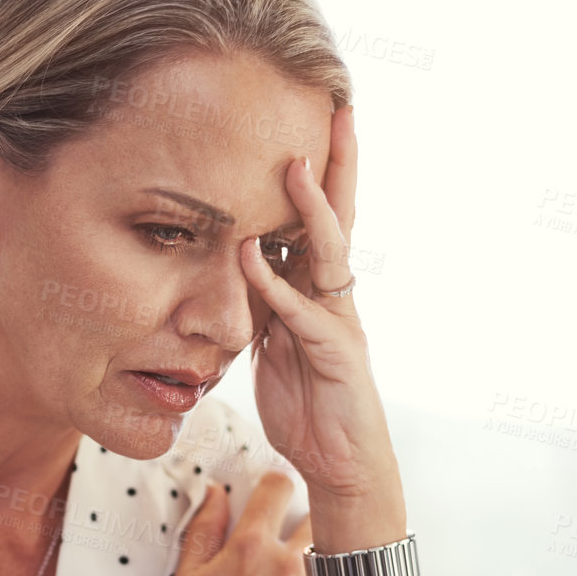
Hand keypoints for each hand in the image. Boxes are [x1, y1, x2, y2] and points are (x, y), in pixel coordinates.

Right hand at [135, 472, 312, 575]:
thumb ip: (204, 527)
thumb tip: (216, 491)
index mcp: (250, 547)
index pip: (279, 487)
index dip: (276, 485)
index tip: (276, 493)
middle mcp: (289, 565)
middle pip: (322, 512)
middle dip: (312, 514)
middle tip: (300, 529)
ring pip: (339, 550)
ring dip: (328, 550)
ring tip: (314, 564)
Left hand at [238, 103, 398, 503]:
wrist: (339, 465)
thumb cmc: (307, 407)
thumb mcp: (271, 348)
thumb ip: (260, 307)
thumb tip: (236, 269)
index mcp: (318, 292)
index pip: (316, 223)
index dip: (313, 176)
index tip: (303, 126)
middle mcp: (335, 298)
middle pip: (337, 219)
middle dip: (335, 166)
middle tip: (335, 110)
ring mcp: (340, 322)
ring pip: (329, 253)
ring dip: (311, 210)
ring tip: (295, 167)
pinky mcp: (337, 354)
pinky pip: (303, 313)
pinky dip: (276, 285)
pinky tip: (252, 257)